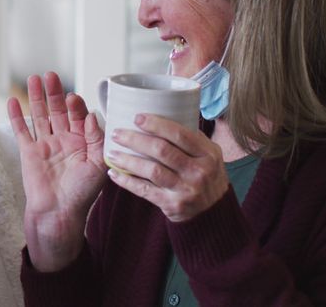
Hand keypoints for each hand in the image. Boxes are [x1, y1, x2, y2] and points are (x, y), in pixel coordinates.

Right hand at [7, 71, 105, 270]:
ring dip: (37, 97)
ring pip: (40, 115)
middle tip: (52, 75)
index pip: (79, 115)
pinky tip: (12, 100)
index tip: (73, 98)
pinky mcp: (29, 152)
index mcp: (83, 141)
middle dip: (55, 93)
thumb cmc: (82, 194)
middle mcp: (64, 139)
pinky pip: (21, 131)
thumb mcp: (98, 165)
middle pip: (58, 110)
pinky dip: (16, 116)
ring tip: (34, 78)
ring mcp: (45, 144)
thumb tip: (92, 115)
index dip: (76, 106)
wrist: (59, 213)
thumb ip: (96, 139)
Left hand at [106, 113, 227, 221]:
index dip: (156, 124)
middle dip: (135, 140)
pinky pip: (145, 190)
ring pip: (152, 170)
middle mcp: (198, 171)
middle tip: (117, 133)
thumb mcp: (210, 155)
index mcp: (207, 154)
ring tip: (112, 153)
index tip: (137, 117)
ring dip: (128, 160)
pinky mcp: (173, 204)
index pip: (180, 134)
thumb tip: (167, 113)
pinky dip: (127, 181)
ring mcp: (186, 189)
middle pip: (162, 150)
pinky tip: (114, 173)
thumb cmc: (206, 176)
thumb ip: (193, 137)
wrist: (214, 211)